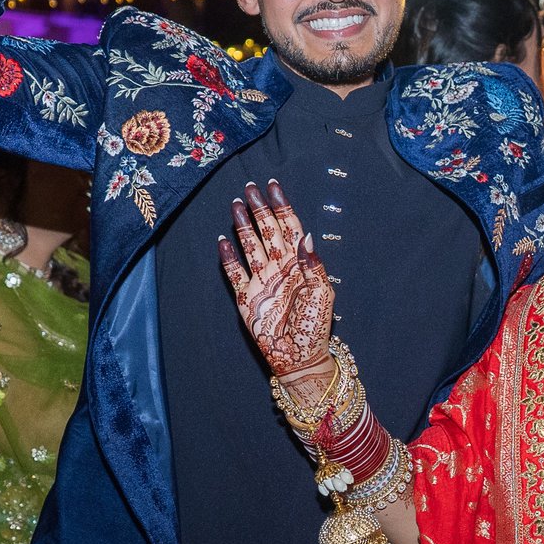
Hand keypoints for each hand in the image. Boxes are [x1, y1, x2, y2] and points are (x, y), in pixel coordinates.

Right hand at [217, 179, 333, 378]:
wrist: (297, 356)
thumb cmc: (314, 326)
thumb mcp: (321, 293)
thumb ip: (312, 264)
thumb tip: (306, 235)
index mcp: (299, 264)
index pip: (289, 228)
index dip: (282, 207)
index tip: (274, 187)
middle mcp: (279, 267)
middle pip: (267, 230)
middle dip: (259, 208)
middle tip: (250, 187)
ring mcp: (261, 280)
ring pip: (250, 245)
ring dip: (243, 225)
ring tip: (236, 204)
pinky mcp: (246, 297)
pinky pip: (234, 272)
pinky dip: (228, 256)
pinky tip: (222, 241)